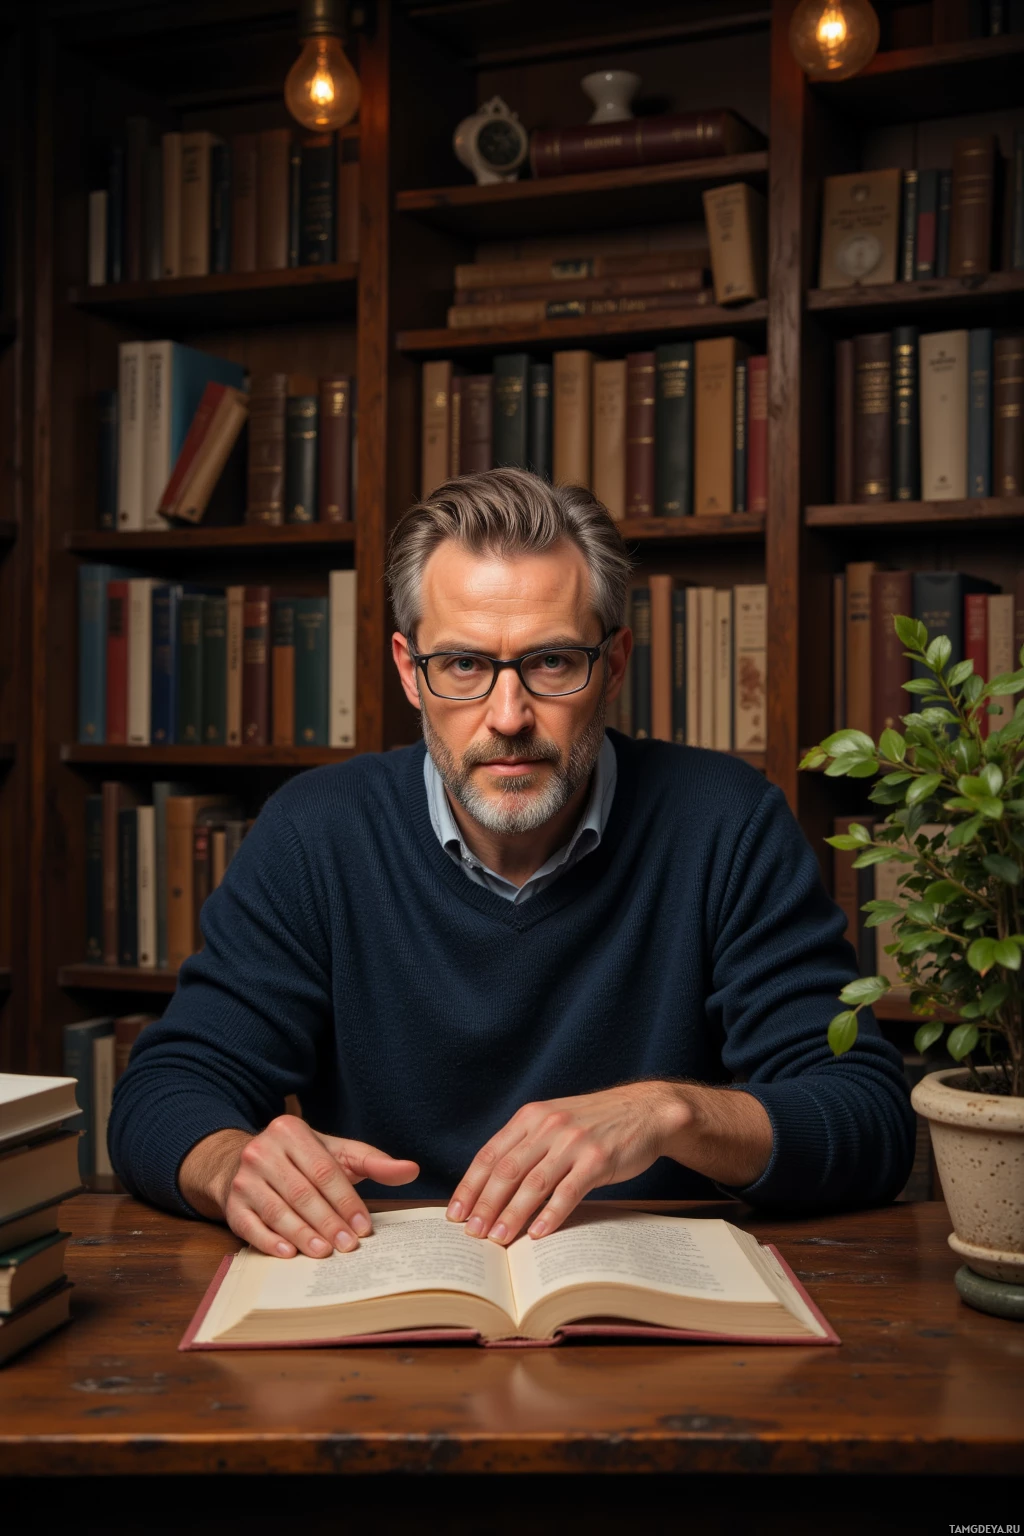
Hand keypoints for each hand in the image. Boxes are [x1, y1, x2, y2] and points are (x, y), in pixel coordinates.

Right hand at [179, 1116, 418, 1257]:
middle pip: (301, 1192)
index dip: (346, 1201)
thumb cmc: (299, 1161)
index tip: (365, 1227)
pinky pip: (250, 1226)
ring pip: (277, 1210)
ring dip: (302, 1234)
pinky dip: (270, 1241)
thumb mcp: (335, 1153)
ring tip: (325, 1252)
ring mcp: (243, 1178)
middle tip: (349, 1246)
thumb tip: (412, 1170)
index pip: (324, 1170)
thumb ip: (372, 1161)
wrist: (241, 1162)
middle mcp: (262, 1150)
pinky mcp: (231, 1204)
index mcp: (290, 1131)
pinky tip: (289, 1254)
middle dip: (328, 1222)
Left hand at [446, 1083, 687, 1245]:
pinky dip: (550, 1214)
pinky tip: (538, 1233)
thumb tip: (492, 1187)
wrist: (644, 1110)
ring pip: (533, 1183)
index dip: (470, 1185)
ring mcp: (573, 1142)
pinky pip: (568, 1192)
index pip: (490, 1154)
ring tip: (498, 1239)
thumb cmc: (594, 1123)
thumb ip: (526, 1145)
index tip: (455, 1212)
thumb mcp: (554, 1122)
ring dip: (512, 1214)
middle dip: (485, 1205)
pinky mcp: (598, 1159)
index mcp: (531, 1117)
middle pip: (506, 1171)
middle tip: (471, 1234)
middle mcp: (548, 1126)